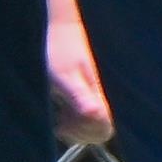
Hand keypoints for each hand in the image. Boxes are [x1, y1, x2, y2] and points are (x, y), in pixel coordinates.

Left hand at [48, 11, 112, 145]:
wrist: (60, 28)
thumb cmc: (59, 49)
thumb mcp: (64, 75)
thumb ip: (79, 96)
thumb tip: (95, 115)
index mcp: (96, 95)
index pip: (104, 128)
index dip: (87, 133)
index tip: (64, 124)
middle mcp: (96, 98)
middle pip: (100, 131)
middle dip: (79, 133)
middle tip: (59, 121)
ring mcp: (89, 97)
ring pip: (90, 126)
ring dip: (73, 127)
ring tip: (57, 114)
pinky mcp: (81, 94)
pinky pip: (81, 118)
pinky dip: (69, 120)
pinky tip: (57, 109)